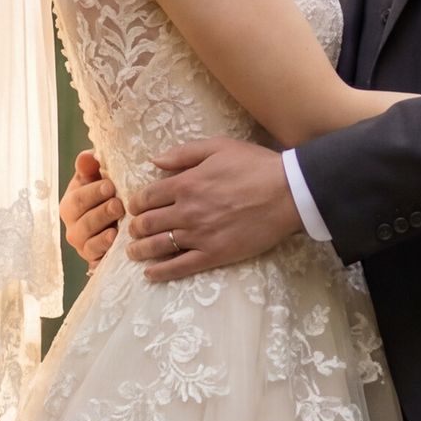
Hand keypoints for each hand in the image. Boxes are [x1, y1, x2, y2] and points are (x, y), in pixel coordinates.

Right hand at [59, 150, 124, 267]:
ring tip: (117, 228)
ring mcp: (84, 247)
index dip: (92, 193)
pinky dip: (105, 255)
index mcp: (70, 205)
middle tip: (118, 204)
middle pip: (83, 223)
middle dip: (101, 213)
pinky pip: (97, 262)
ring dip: (103, 236)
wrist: (120, 218)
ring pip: (89, 244)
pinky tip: (116, 247)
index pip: (77, 200)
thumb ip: (90, 166)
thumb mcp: (97, 176)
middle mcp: (73, 228)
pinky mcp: (95, 261)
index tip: (110, 186)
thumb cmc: (106, 191)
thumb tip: (87, 157)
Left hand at [124, 138, 301, 282]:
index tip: (134, 208)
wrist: (287, 192)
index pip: (147, 197)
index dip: (136, 204)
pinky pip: (180, 267)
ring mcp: (199, 235)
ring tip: (134, 253)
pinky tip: (150, 273)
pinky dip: (161, 272)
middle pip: (147, 223)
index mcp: (185, 184)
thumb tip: (154, 161)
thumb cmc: (254, 165)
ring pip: (158, 246)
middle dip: (135, 228)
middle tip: (133, 231)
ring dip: (140, 250)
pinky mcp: (214, 254)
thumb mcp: (218, 147)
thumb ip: (183, 153)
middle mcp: (186, 211)